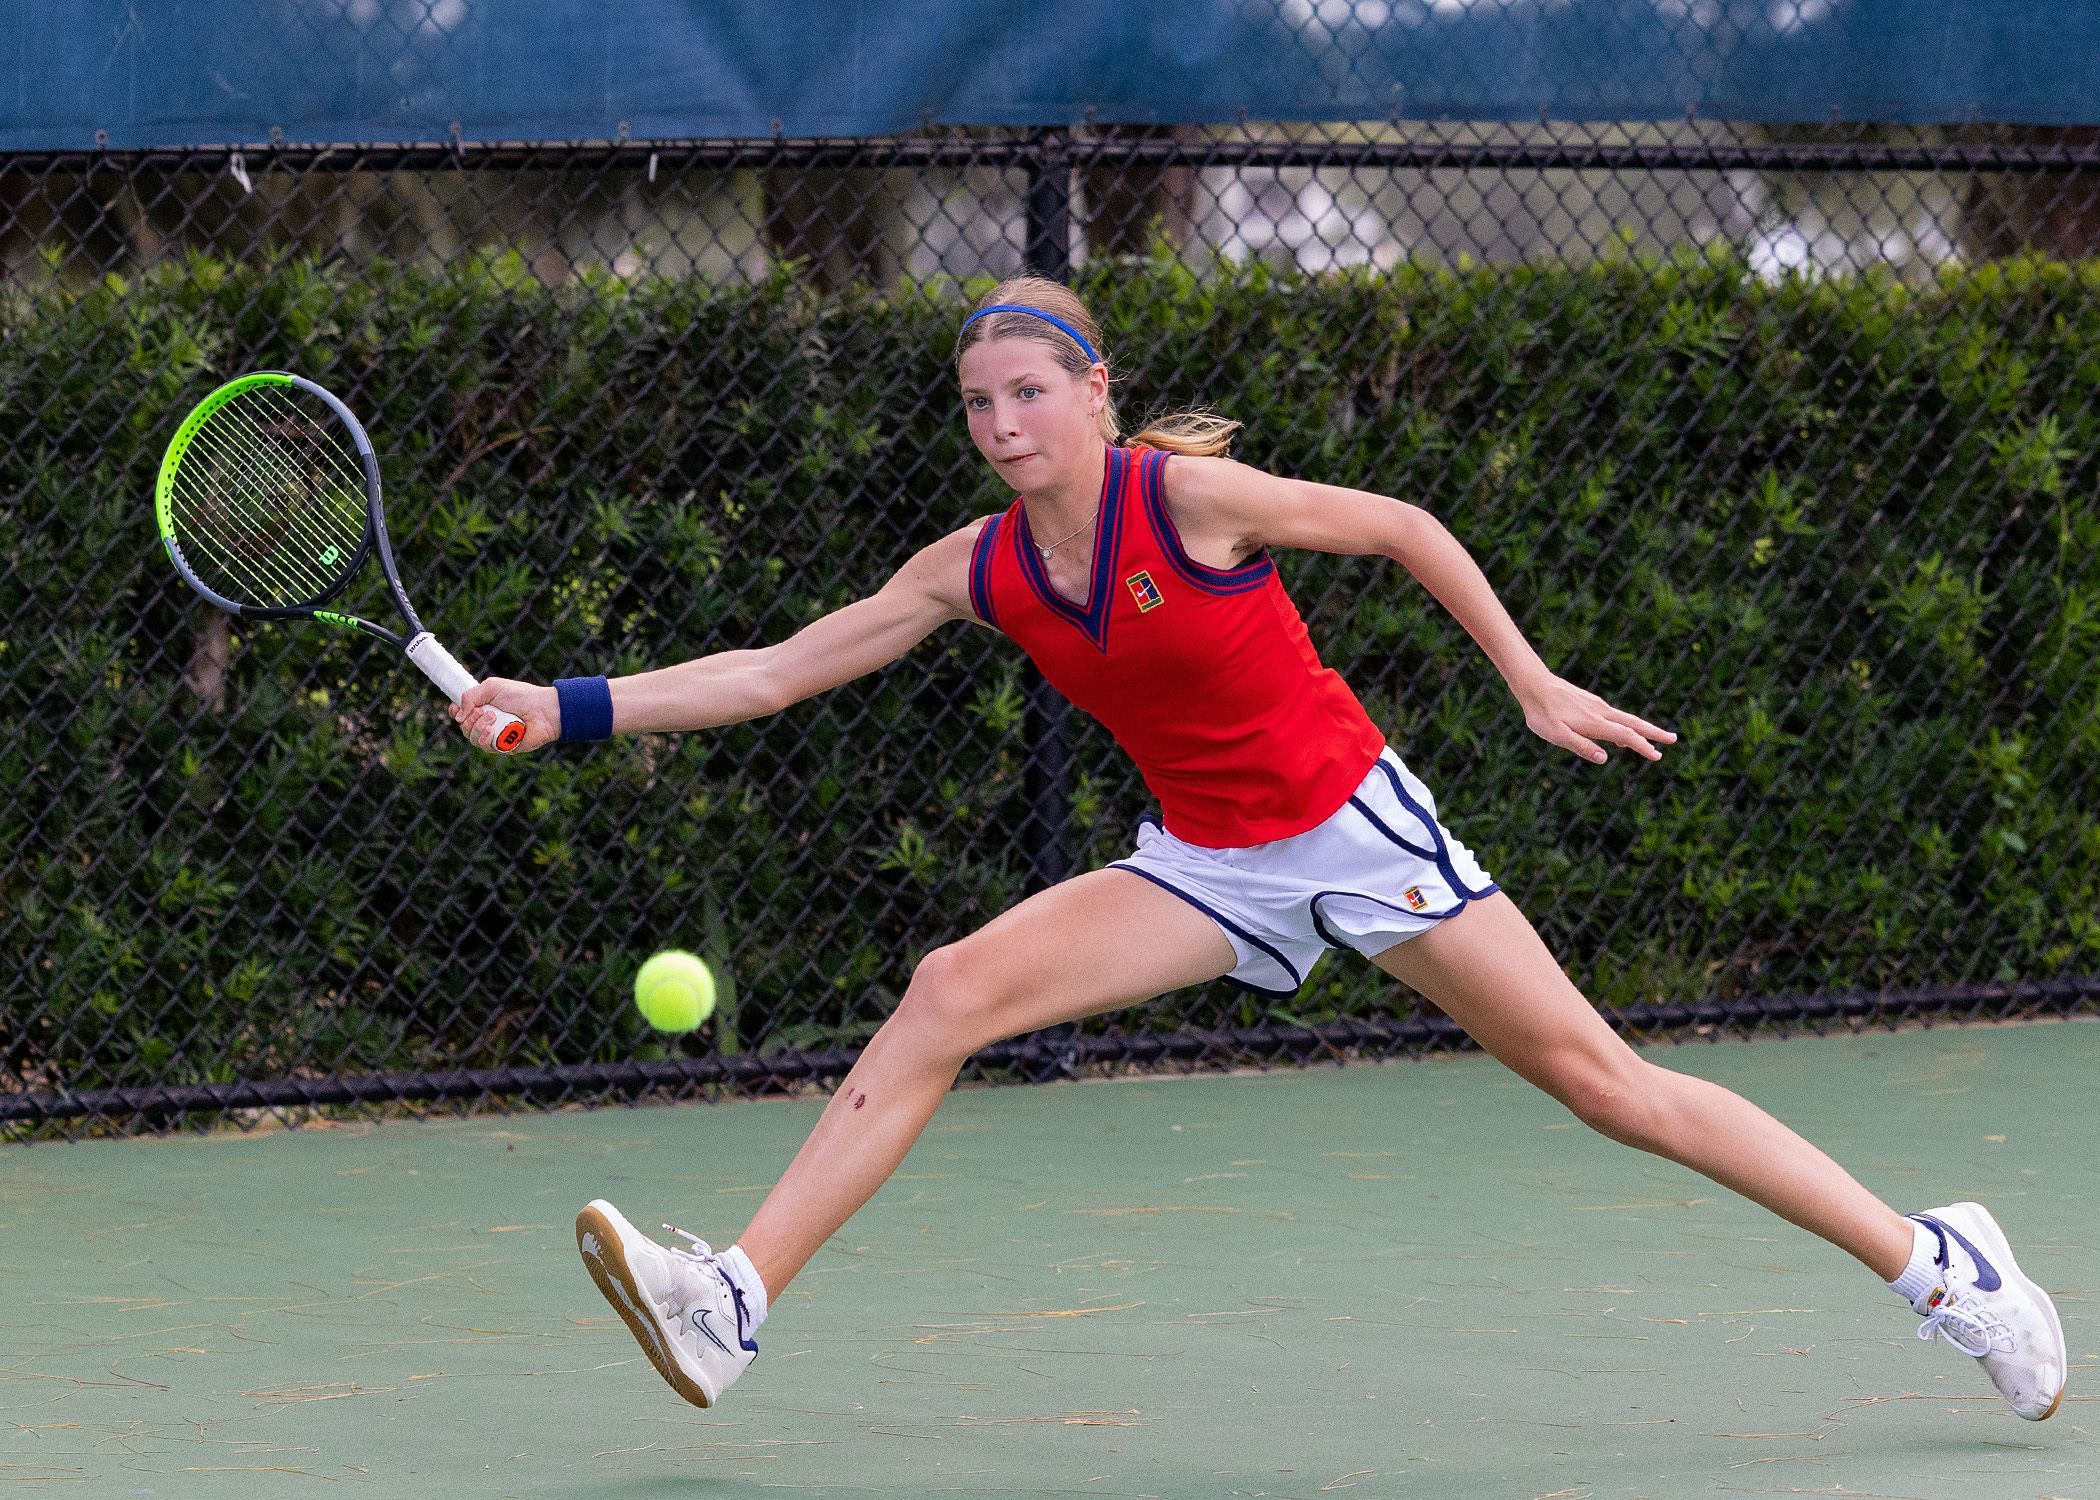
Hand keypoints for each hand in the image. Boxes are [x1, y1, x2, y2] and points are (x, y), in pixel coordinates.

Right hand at [452, 677, 560, 752]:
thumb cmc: (521, 696)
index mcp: (483, 707)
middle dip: (469, 719)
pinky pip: (486, 747)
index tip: (456, 709)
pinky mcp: (503, 747)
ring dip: (478, 727)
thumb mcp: (492, 687)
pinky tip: (491, 730)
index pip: (461, 714)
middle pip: (465, 728)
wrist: (543, 709)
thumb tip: (458, 716)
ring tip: (492, 717)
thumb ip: (470, 696)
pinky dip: (485, 738)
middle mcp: (487, 723)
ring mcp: (495, 736)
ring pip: (472, 738)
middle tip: (483, 710)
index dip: (455, 712)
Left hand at [1515, 671, 1675, 764]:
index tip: (1658, 756)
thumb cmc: (1542, 713)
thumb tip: (1605, 758)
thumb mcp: (1557, 735)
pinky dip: (1626, 724)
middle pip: (1634, 723)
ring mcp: (1596, 705)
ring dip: (1642, 728)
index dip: (1643, 746)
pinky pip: (1614, 716)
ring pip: (1625, 718)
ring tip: (1655, 738)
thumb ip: (1581, 746)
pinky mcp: (1589, 702)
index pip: (1626, 736)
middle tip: (1674, 739)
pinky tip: (1622, 732)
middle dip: (1654, 733)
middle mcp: (1600, 712)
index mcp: (1594, 723)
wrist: (1533, 684)